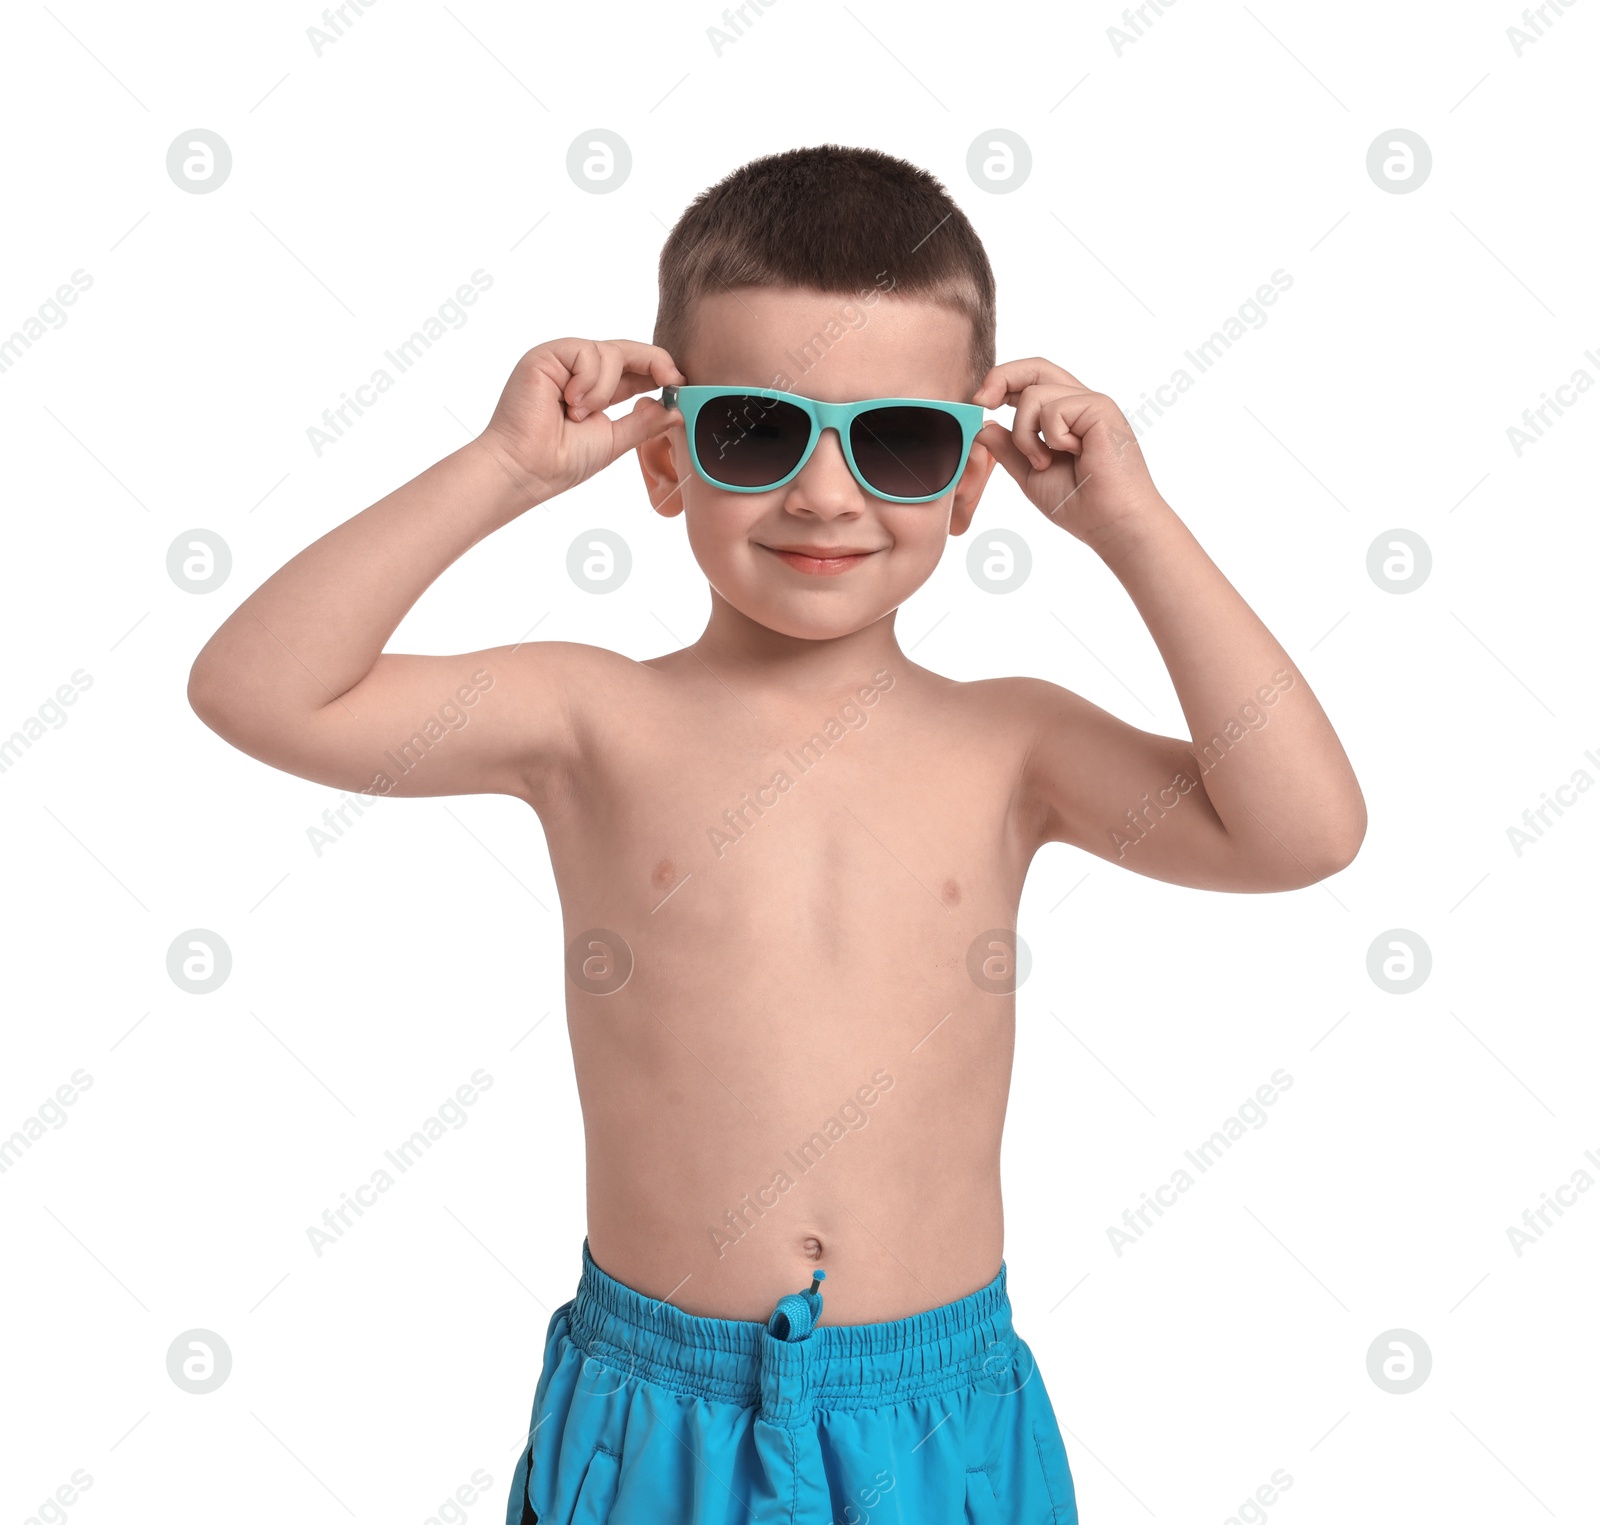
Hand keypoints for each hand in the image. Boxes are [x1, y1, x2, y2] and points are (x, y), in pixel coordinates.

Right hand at [477, 337, 684, 505]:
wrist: (528, 469)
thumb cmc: (562, 460)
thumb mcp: (615, 439)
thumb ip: (644, 422)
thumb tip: (676, 409)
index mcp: (596, 390)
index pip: (634, 369)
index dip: (660, 370)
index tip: (679, 383)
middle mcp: (579, 372)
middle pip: (626, 351)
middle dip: (653, 362)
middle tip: (671, 379)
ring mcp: (562, 361)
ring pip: (609, 351)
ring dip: (605, 388)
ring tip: (580, 414)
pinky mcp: (546, 355)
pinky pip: (586, 351)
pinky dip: (588, 380)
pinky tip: (571, 403)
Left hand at [973, 358, 1164, 551]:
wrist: (1111, 523)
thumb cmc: (1080, 505)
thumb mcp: (1030, 474)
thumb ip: (1008, 449)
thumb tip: (983, 426)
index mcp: (1064, 417)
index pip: (1030, 382)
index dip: (1001, 383)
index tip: (979, 403)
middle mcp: (1078, 404)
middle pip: (1034, 368)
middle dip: (1000, 377)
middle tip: (980, 401)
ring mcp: (1090, 404)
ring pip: (1033, 395)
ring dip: (1025, 434)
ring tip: (1044, 462)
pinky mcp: (1100, 407)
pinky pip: (1053, 409)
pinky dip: (1050, 438)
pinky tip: (1071, 456)